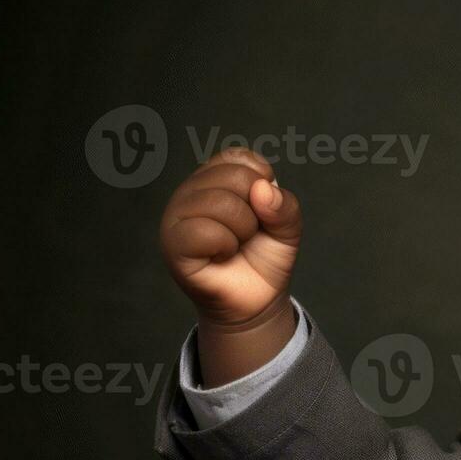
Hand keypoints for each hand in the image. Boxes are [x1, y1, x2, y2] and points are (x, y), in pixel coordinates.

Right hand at [159, 148, 303, 385]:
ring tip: (236, 245)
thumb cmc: (264, 258)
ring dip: (243, 230)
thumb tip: (263, 189)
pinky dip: (225, 245)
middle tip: (248, 233)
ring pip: (221, 202)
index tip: (262, 208)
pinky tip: (222, 255)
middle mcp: (191, 191)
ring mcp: (177, 216)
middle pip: (235, 176)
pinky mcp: (173, 243)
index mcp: (214, 178)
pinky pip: (204, 231)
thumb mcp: (288, 228)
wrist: (257, 300)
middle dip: (257, 211)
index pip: (240, 158)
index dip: (262, 183)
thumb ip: (285, 205)